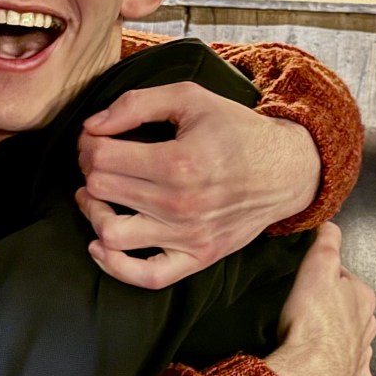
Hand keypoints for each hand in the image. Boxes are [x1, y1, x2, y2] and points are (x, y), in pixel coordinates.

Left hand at [75, 81, 321, 289]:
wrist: (285, 170)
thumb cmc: (236, 131)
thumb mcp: (190, 98)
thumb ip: (136, 103)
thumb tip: (92, 125)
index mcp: (179, 161)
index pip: (103, 157)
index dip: (89, 144)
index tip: (97, 138)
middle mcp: (182, 203)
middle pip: (102, 190)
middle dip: (90, 170)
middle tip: (100, 160)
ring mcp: (189, 236)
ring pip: (112, 234)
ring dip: (93, 212)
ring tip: (98, 197)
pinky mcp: (198, 258)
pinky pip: (146, 277)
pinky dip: (115, 266)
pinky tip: (101, 244)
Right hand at [263, 223, 375, 375]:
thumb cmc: (313, 324)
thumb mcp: (318, 268)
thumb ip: (327, 243)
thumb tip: (331, 225)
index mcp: (364, 299)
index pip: (347, 279)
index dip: (327, 278)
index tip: (309, 281)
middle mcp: (369, 330)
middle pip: (352, 312)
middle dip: (335, 311)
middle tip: (306, 311)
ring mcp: (362, 360)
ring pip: (353, 343)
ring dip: (337, 341)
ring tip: (311, 341)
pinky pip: (348, 375)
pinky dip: (338, 371)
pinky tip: (321, 369)